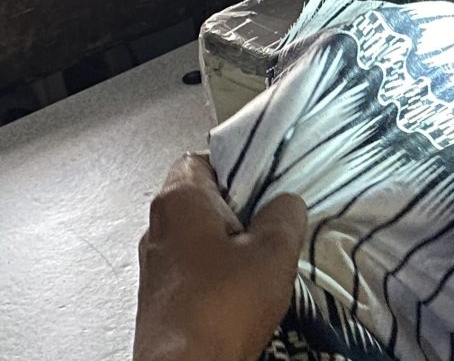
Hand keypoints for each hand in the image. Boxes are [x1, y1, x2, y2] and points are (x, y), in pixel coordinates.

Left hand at [134, 153, 306, 360]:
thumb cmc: (224, 305)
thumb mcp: (274, 250)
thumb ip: (285, 215)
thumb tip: (286, 203)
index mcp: (178, 201)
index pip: (203, 158)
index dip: (238, 164)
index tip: (267, 181)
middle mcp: (158, 226)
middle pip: (204, 197)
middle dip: (241, 207)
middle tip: (273, 222)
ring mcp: (156, 263)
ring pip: (202, 234)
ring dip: (233, 242)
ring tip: (265, 258)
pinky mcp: (162, 294)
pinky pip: (196, 265)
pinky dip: (220, 269)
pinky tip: (245, 287)